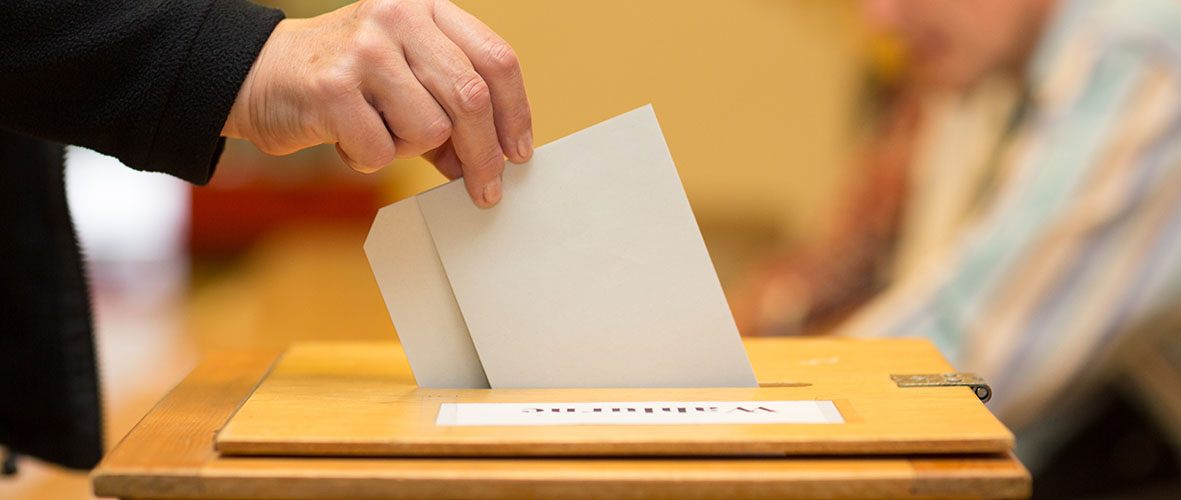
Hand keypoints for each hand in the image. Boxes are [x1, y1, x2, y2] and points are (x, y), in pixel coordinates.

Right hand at [222, 0, 532, 206]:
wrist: (257, 74)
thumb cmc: (343, 80)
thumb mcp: (405, 76)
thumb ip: (449, 108)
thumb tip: (493, 160)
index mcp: (425, 7)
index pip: (495, 59)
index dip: (515, 112)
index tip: (518, 152)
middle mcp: (398, 16)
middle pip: (471, 96)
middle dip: (484, 154)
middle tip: (485, 188)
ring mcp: (364, 49)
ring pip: (430, 128)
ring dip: (409, 149)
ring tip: (377, 131)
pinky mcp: (333, 88)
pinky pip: (383, 151)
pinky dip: (369, 159)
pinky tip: (347, 139)